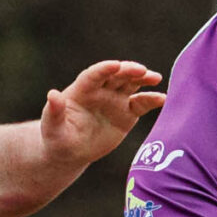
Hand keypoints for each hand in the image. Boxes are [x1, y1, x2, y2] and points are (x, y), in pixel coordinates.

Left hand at [39, 61, 166, 168]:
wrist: (70, 152)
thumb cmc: (57, 138)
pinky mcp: (127, 113)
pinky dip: (152, 100)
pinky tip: (163, 99)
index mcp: (82, 90)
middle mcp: (101, 90)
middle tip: (142, 70)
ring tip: (156, 78)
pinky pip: (141, 104)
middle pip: (117, 75)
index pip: (94, 74)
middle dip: (128, 71)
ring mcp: (115, 100)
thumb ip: (55, 111)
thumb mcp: (53, 127)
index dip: (104, 69)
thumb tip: (53, 95)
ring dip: (144, 79)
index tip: (116, 65)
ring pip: (131, 84)